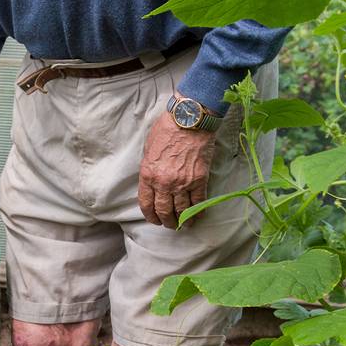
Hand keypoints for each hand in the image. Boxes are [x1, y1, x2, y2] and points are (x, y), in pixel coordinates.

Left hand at [137, 104, 217, 227]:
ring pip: (181, 210)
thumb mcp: (148, 149)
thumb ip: (149, 168)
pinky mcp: (199, 179)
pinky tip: (198, 215)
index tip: (154, 219)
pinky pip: (198, 202)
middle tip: (170, 224)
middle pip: (164, 211)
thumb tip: (152, 180)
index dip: (150, 215)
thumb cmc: (167, 129)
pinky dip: (198, 211)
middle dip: (167, 221)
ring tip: (184, 224)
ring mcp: (182, 183)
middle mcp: (164, 183)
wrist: (189, 120)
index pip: (146, 204)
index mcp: (148, 175)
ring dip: (183, 220)